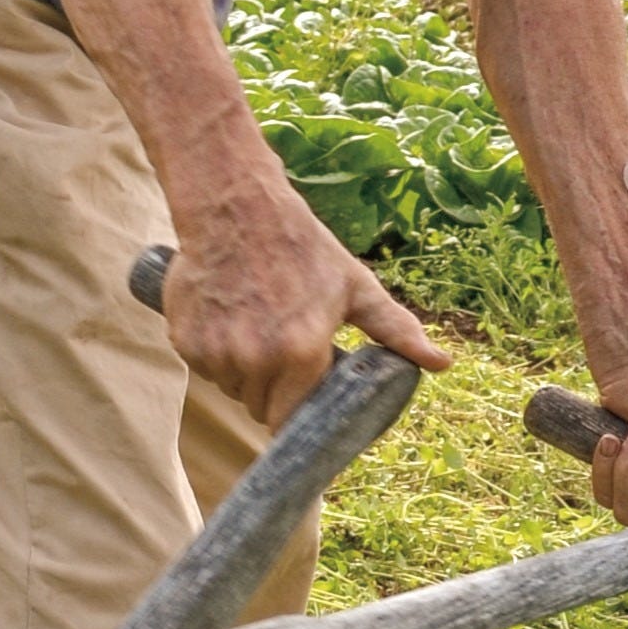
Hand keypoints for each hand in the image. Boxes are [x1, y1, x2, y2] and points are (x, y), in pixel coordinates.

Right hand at [160, 173, 450, 425]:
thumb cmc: (302, 247)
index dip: (297, 413)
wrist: (235, 208)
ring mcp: (215, 351)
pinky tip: (228, 318)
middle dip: (272, 389)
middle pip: (258, 407)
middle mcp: (255, 358)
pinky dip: (213, 353)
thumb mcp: (355, 286)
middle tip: (282, 350)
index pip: (290, 421)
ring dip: (242, 371)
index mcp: (301, 352)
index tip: (301, 396)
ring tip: (255, 327)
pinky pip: (203, 368)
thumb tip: (442, 363)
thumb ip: (396, 331)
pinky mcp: (185, 340)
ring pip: (230, 387)